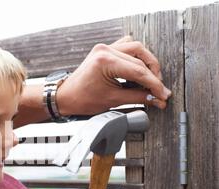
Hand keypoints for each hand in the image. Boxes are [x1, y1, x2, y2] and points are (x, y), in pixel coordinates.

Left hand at [57, 36, 171, 115]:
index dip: (154, 84)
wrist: (66, 97)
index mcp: (105, 61)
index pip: (138, 71)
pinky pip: (126, 47)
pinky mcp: (104, 51)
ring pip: (135, 48)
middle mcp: (105, 50)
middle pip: (140, 57)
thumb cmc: (82, 99)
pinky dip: (135, 57)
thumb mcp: (112, 100)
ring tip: (151, 79)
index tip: (163, 94)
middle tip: (158, 89)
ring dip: (146, 63)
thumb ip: (138, 98)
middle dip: (152, 74)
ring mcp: (104, 48)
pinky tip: (139, 68)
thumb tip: (156, 99)